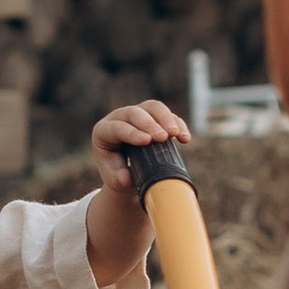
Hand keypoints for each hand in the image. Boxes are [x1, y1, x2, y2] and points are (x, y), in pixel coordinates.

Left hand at [84, 98, 193, 288]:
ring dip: (167, 119)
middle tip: (163, 137)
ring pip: (153, 108)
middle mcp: (119, 118)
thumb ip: (117, 179)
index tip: (146, 141)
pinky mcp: (154, 117)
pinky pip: (167, 115)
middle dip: (150, 124)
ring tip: (176, 134)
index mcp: (104, 132)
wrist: (129, 173)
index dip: (131, 132)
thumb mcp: (116, 180)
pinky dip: (178, 124)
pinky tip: (185, 139)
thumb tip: (126, 178)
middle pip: (135, 112)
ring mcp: (138, 115)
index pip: (117, 127)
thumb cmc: (119, 175)